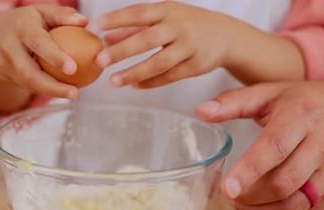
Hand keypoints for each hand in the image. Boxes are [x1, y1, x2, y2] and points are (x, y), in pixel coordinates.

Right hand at [0, 4, 87, 101]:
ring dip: (52, 92)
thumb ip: (62, 15)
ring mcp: (3, 64)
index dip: (55, 57)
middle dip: (52, 87)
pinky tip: (62, 92)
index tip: (73, 68)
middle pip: (29, 72)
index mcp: (21, 27)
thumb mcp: (42, 12)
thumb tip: (84, 22)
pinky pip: (27, 85)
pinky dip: (46, 89)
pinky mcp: (3, 76)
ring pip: (28, 83)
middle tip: (74, 93)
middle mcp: (8, 46)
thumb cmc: (26, 22)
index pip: (38, 43)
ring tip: (72, 94)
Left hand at [95, 1, 240, 87]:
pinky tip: (134, 85)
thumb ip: (134, 27)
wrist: (226, 36)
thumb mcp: (163, 18)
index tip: (97, 25)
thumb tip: (105, 38)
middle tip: (100, 60)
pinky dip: (150, 82)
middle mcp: (179, 27)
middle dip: (122, 50)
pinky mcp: (196, 66)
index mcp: (168, 10)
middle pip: (147, 39)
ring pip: (158, 63)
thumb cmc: (186, 24)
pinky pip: (169, 76)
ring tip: (113, 81)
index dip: (118, 18)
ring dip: (134, 73)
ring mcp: (189, 47)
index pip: (140, 12)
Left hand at [196, 80, 323, 209]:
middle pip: (284, 182)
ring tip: (240, 205)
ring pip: (297, 203)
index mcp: (302, 116)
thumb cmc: (305, 101)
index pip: (275, 148)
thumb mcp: (270, 93)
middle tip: (229, 194)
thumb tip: (200, 111)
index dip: (249, 170)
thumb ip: (234, 102)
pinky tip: (264, 208)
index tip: (226, 188)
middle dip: (250, 196)